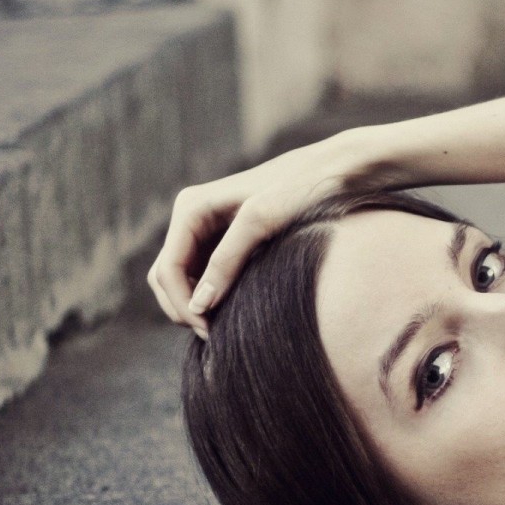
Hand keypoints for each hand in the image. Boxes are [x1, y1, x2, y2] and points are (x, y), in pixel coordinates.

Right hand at [146, 133, 368, 338]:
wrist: (338, 170)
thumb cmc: (304, 187)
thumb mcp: (264, 220)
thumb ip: (229, 260)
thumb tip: (200, 305)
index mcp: (192, 208)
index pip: (166, 270)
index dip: (182, 305)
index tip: (209, 330)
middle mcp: (192, 217)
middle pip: (165, 277)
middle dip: (183, 308)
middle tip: (215, 335)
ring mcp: (208, 230)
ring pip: (182, 280)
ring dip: (195, 306)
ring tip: (223, 328)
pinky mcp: (227, 241)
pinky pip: (204, 276)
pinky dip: (211, 297)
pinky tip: (232, 311)